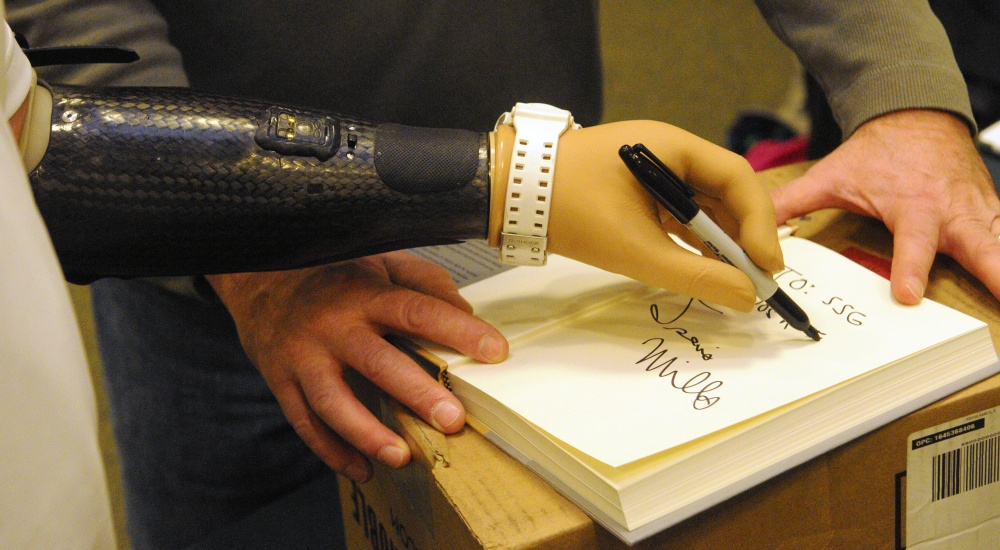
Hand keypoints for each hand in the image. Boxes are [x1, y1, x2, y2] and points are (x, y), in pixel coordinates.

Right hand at [206, 251, 507, 481]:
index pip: (418, 311)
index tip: (495, 351)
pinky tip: (362, 470)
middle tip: (452, 420)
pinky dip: (333, 451)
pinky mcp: (281, 382)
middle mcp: (334, 326)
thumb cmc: (333, 276)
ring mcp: (303, 356)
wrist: (258, 281)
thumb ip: (424, 282)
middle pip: (378, 362)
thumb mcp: (379, 262)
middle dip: (416, 393)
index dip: (458, 330)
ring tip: (402, 457)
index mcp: (365, 294)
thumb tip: (465, 310)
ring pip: (335, 402)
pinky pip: (306, 424)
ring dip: (369, 434)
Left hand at [527, 120, 783, 310]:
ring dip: (719, 242)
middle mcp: (667, 151)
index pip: (738, 179)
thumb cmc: (571, 212)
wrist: (507, 196)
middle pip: (725, 192)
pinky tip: (703, 269)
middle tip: (756, 281)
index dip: (760, 224)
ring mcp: (650, 169)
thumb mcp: (637, 250)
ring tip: (733, 282)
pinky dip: (692, 240)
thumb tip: (747, 297)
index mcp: (672, 146)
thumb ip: (697, 276)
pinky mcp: (634, 190)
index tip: (767, 266)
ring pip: (702, 206)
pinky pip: (677, 213)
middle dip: (743, 237)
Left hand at [770, 109, 999, 303]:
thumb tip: (753, 222)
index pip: (912, 244)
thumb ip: (792, 203)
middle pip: (979, 248)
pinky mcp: (992, 211)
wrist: (916, 115)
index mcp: (912, 207)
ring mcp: (977, 212)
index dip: (910, 269)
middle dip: (995, 274)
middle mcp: (950, 212)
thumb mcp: (831, 176)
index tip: (908, 295)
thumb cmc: (875, 153)